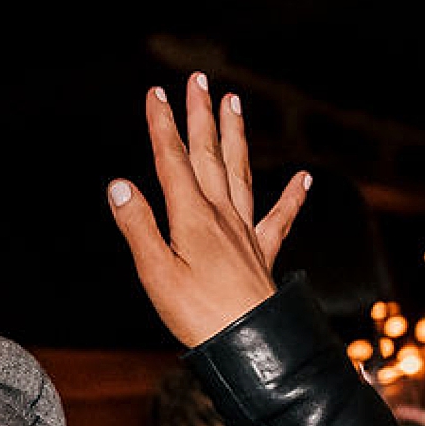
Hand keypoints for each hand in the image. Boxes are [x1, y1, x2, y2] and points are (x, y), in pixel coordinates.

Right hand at [106, 73, 310, 347]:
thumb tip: (120, 185)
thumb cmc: (198, 314)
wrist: (250, 343)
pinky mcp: (261, 253)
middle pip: (209, 156)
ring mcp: (245, 231)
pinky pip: (280, 217)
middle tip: (199, 81)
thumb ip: (138, 227)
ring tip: (235, 104)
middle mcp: (222, 215)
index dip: (162, 126)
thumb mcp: (156, 273)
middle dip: (201, 117)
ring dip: (236, 137)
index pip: (172, 162)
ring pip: (241, 172)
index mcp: (192, 219)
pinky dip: (293, 196)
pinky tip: (304, 178)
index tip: (156, 94)